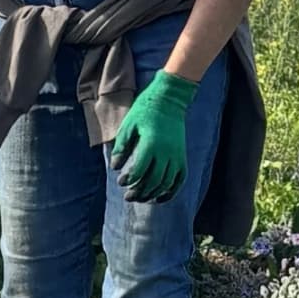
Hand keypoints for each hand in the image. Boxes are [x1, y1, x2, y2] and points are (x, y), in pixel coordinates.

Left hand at [106, 71, 197, 201]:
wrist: (169, 99)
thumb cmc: (145, 110)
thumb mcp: (128, 125)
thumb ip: (121, 147)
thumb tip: (116, 167)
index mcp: (151, 144)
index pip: (139, 171)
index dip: (129, 180)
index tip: (120, 181)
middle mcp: (166, 153)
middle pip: (153, 181)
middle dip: (139, 192)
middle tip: (128, 196)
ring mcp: (177, 156)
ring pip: (166, 183)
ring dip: (152, 194)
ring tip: (141, 197)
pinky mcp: (182, 156)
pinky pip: (179, 180)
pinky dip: (170, 192)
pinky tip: (159, 198)